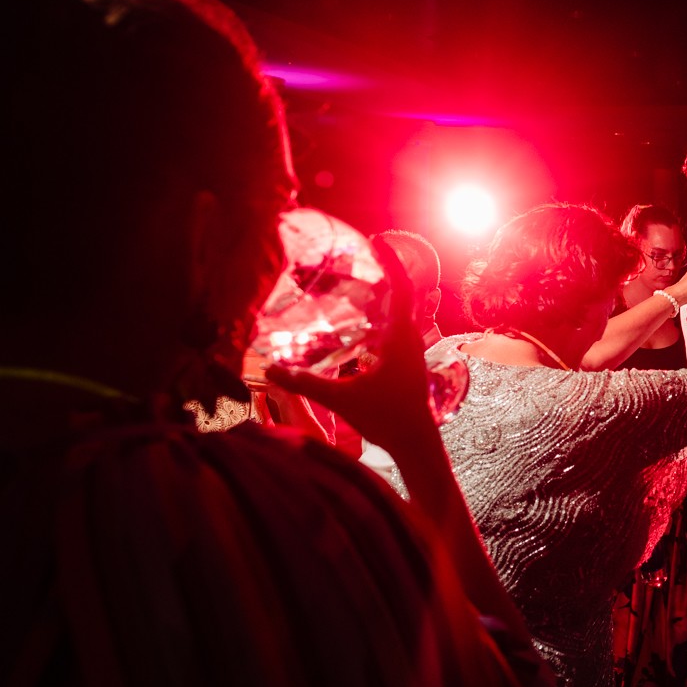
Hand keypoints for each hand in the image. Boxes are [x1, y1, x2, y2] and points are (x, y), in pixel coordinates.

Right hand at [265, 235, 432, 452]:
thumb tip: (270, 371)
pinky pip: (396, 331)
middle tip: (362, 257)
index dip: (391, 262)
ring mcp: (412, 352)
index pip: (402, 289)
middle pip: (402, 296)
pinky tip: (361, 326)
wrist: (416, 445)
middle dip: (385, 274)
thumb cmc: (387, 419)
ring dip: (385, 297)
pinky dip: (382, 319)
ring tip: (359, 285)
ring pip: (401, 314)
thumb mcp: (342, 400)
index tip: (378, 241)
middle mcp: (410, 340)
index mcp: (401, 338)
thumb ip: (306, 384)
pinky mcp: (408, 364)